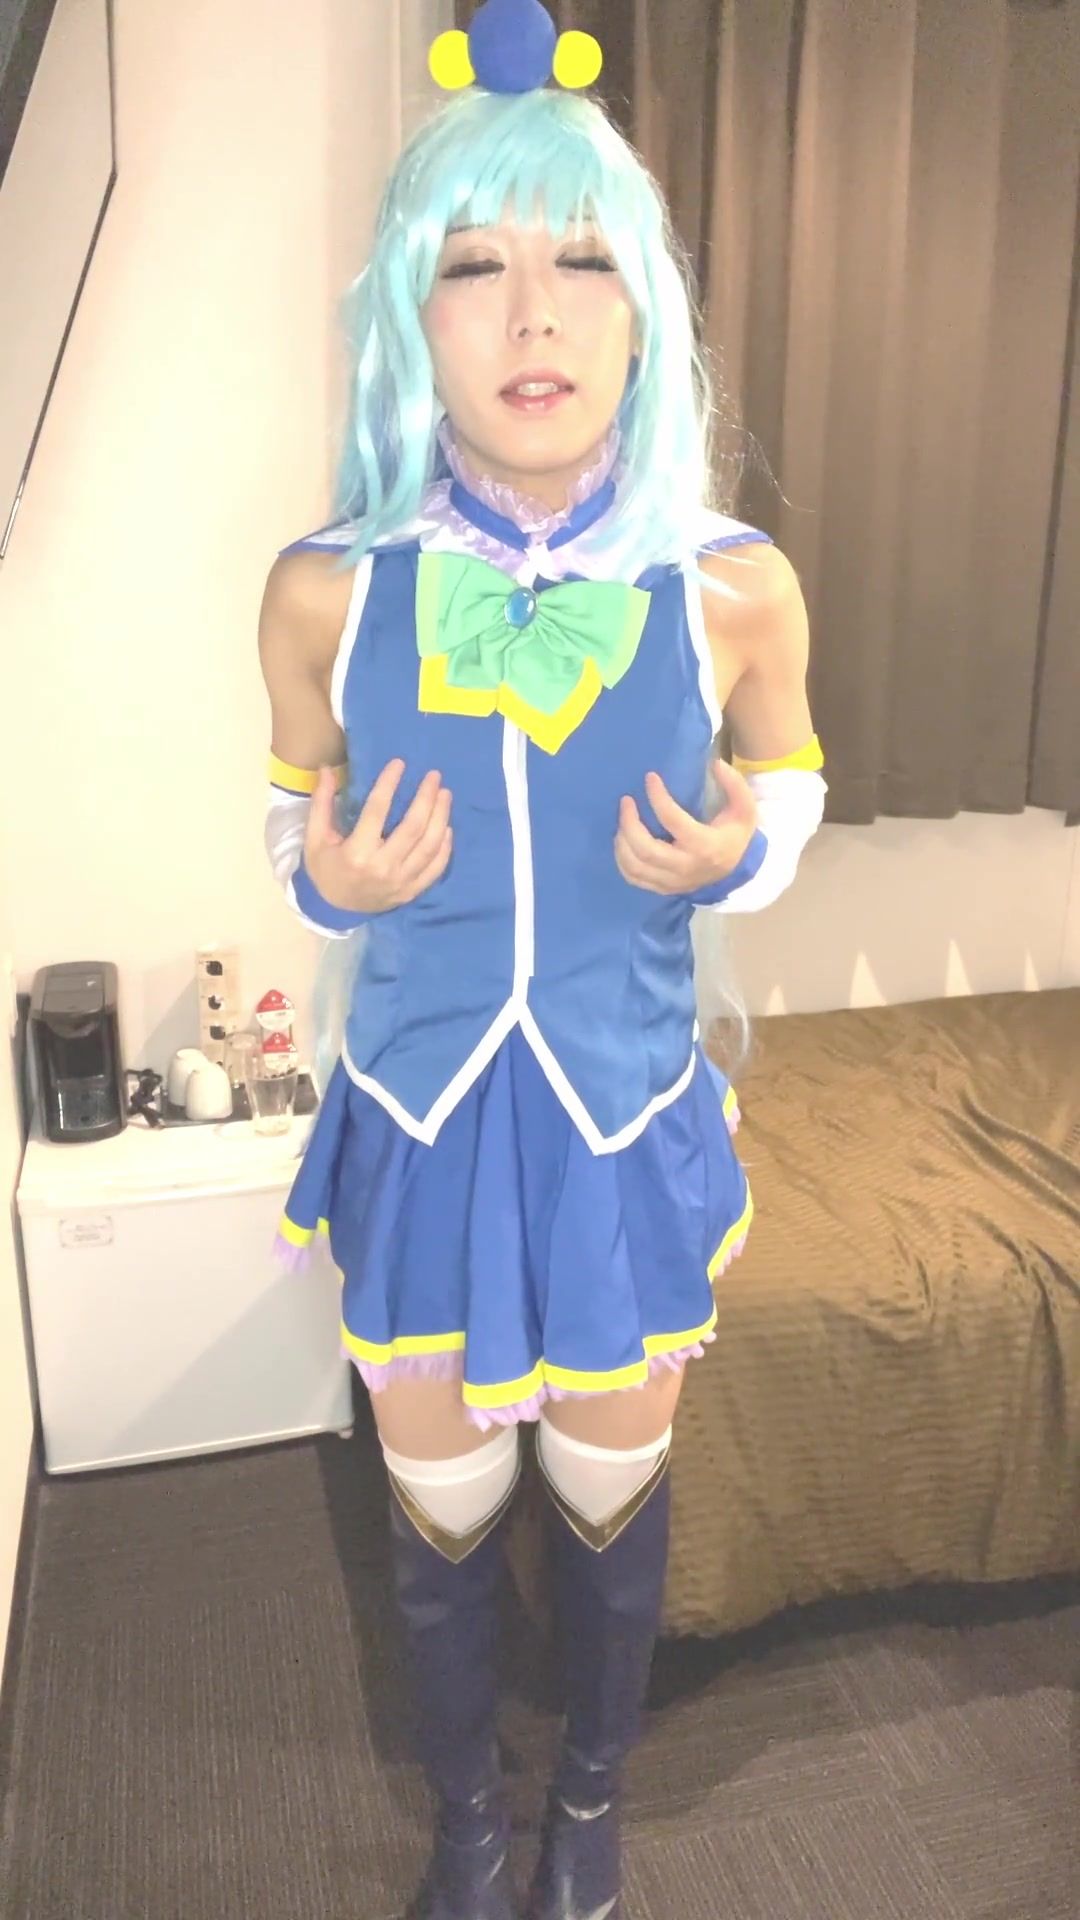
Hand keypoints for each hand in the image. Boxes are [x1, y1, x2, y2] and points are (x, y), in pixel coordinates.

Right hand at [303, 760, 452, 913]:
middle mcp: (382, 868)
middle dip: (426, 798)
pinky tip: (447, 827)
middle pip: (413, 827)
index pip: (377, 811)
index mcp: (357, 853)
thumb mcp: (314, 838)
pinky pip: (436, 868)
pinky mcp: (411, 892)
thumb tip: (326, 769)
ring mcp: (401, 882)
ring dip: (441, 817)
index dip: (389, 784)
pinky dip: (445, 847)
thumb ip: (321, 803)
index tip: (399, 764)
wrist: (333, 910)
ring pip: (430, 846)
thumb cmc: (324, 870)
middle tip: (434, 776)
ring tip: (445, 795)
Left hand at [615, 759, 757, 896]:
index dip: (657, 797)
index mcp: (705, 845)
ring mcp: (672, 881)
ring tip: (623, 821)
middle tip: (626, 801)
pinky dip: (621, 860)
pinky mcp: (663, 889)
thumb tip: (715, 764)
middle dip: (629, 823)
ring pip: (635, 866)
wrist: (735, 870)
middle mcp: (685, 867)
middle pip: (645, 849)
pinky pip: (633, 878)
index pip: (672, 820)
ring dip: (622, 841)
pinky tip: (623, 841)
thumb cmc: (734, 834)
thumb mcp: (745, 808)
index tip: (650, 778)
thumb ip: (735, 784)